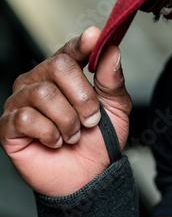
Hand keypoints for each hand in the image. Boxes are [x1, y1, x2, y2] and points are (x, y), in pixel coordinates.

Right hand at [0, 27, 130, 196]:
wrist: (88, 179)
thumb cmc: (97, 144)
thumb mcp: (116, 111)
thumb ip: (113, 81)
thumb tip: (111, 50)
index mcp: (62, 76)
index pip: (69, 51)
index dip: (81, 44)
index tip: (95, 37)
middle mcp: (37, 83)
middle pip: (58, 66)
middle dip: (83, 97)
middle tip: (91, 120)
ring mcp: (20, 103)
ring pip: (44, 94)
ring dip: (68, 121)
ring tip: (73, 136)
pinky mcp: (9, 126)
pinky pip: (28, 118)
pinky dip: (50, 133)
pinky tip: (54, 142)